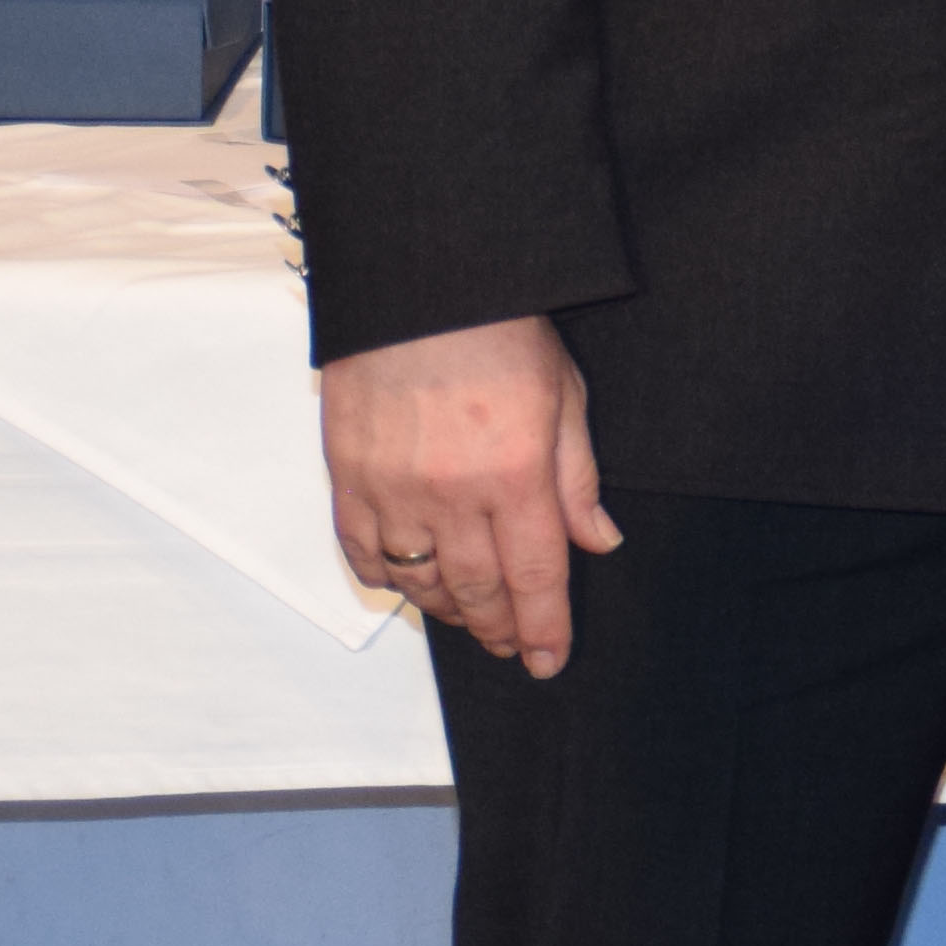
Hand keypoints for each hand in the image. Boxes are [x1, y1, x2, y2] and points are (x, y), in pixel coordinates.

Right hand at [323, 315, 618, 675]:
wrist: (421, 284)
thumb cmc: (502, 329)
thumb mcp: (566, 396)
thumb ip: (578, 480)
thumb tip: (597, 542)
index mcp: (517, 473)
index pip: (535, 575)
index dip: (543, 628)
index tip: (548, 661)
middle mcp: (452, 494)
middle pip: (476, 589)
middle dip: (497, 627)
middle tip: (509, 644)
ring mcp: (393, 490)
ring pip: (419, 582)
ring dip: (446, 610)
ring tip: (469, 616)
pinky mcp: (347, 477)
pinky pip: (362, 552)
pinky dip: (387, 578)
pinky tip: (409, 583)